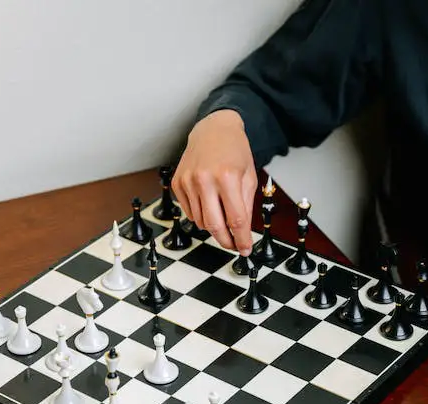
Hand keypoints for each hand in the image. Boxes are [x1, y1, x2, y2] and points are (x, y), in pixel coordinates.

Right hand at [172, 109, 256, 255]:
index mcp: (227, 177)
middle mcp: (205, 179)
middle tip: (233, 245)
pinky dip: (200, 215)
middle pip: (214, 226)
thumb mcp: (248, 177)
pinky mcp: (178, 183)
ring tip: (222, 218)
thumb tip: (242, 233)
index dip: (241, 239)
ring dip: (213, 227)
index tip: (245, 249)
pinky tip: (208, 204)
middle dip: (226, 241)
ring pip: (200, 222)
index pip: (236, 219)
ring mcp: (188, 182)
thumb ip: (246, 206)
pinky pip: (189, 212)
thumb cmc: (234, 151)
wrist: (213, 130)